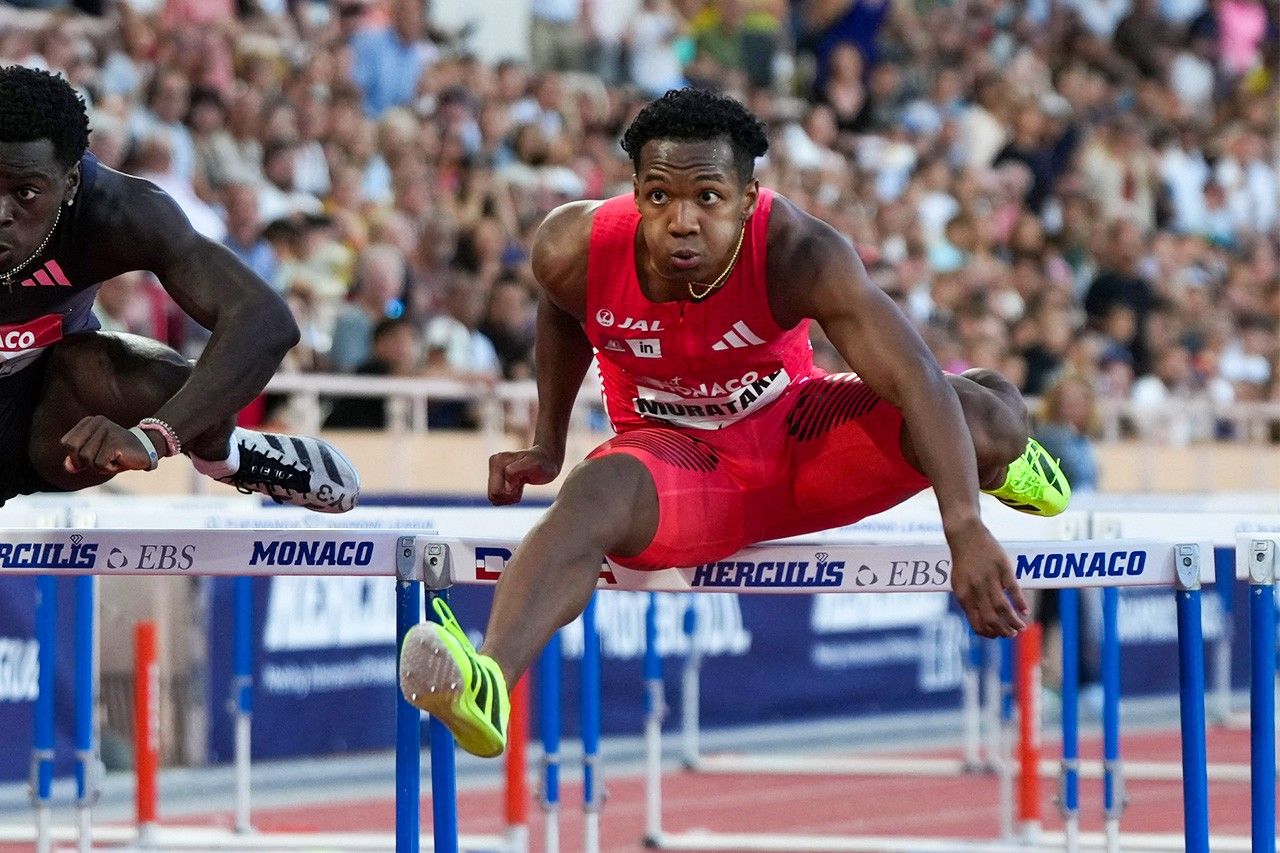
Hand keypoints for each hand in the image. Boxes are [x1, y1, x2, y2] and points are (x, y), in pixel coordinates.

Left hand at [61, 416, 155, 475]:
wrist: (147, 451)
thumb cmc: (118, 455)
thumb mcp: (94, 457)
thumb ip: (77, 460)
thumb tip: (68, 467)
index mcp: (90, 421)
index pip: (66, 442)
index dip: (76, 456)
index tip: (95, 454)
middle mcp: (97, 422)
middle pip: (73, 450)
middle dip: (85, 462)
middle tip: (103, 459)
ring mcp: (107, 430)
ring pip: (86, 458)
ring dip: (99, 467)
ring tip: (113, 460)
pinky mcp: (114, 442)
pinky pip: (99, 464)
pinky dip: (109, 468)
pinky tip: (120, 461)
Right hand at [487, 446, 560, 505]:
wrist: (546, 459)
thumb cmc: (542, 463)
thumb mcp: (533, 465)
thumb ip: (515, 472)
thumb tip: (504, 483)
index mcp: (498, 460)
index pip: (496, 491)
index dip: (512, 492)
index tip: (523, 481)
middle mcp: (493, 463)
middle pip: (493, 496)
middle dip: (510, 496)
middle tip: (522, 485)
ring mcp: (493, 471)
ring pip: (495, 498)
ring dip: (510, 497)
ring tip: (521, 484)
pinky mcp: (496, 478)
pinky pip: (498, 498)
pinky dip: (510, 496)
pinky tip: (518, 487)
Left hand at [948, 521, 1028, 637]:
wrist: (965, 534)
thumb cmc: (963, 562)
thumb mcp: (959, 583)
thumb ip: (968, 602)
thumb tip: (981, 625)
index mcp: (962, 594)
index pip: (976, 622)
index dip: (989, 633)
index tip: (997, 636)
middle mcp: (975, 588)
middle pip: (992, 618)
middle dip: (1003, 631)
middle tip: (1012, 634)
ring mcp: (989, 578)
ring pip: (1003, 608)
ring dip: (1014, 621)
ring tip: (1021, 627)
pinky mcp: (1003, 568)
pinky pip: (1013, 590)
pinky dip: (1020, 603)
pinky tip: (1025, 611)